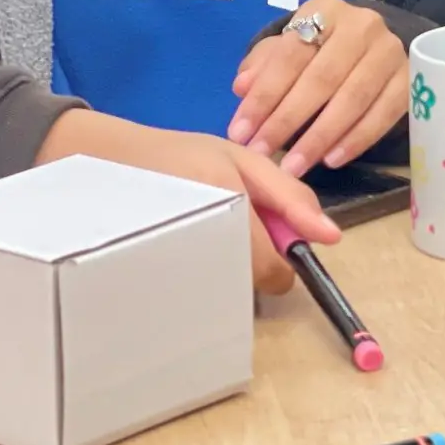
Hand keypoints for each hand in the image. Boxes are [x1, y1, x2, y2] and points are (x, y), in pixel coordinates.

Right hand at [37, 108, 338, 293]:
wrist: (113, 160)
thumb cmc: (184, 155)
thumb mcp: (243, 158)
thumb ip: (290, 196)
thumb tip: (331, 236)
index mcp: (229, 198)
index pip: (275, 268)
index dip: (284, 258)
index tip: (271, 234)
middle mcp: (204, 235)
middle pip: (253, 284)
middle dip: (257, 262)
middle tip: (236, 225)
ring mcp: (177, 260)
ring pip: (230, 290)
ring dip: (234, 268)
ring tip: (212, 230)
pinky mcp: (158, 273)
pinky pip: (202, 289)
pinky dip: (208, 272)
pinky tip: (194, 242)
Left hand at [227, 0, 409, 177]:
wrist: (373, 47)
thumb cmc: (320, 50)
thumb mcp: (289, 48)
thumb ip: (264, 66)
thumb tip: (243, 87)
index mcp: (325, 10)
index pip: (290, 55)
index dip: (264, 96)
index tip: (239, 133)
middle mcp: (362, 25)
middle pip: (322, 78)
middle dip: (287, 120)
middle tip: (262, 154)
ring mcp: (390, 52)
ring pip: (353, 99)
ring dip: (320, 137)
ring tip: (294, 167)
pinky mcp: (411, 79)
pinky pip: (385, 114)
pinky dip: (357, 140)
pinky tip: (331, 160)